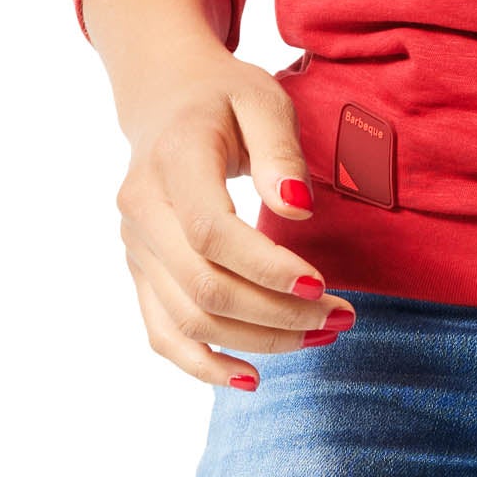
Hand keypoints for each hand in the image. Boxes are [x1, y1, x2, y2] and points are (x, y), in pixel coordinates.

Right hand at [116, 54, 351, 390]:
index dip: (266, 268)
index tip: (321, 284)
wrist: (163, 99)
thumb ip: (280, 152)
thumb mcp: (262, 100)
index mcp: (171, 163)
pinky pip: (163, 334)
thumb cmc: (223, 98)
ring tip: (320, 337)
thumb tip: (299, 212)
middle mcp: (141, 211)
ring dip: (258, 341)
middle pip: (203, 288)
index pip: (210, 234)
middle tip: (340, 318)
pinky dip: (203, 366)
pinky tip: (252, 378)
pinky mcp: (141, 273)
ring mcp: (136, 248)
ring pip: (188, 320)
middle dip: (276, 314)